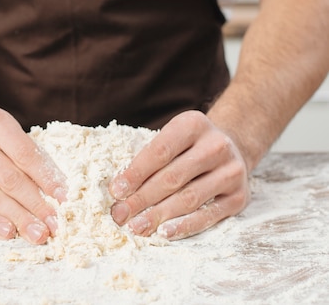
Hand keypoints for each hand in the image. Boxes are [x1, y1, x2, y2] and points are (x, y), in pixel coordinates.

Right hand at [0, 107, 66, 243]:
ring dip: (19, 218)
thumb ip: (30, 156)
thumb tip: (57, 191)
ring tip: (38, 234)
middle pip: (10, 179)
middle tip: (55, 224)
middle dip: (36, 205)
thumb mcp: (8, 132)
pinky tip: (9, 232)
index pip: (25, 155)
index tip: (63, 198)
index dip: (46, 178)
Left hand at [108, 110, 250, 239]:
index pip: (159, 151)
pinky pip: (209, 215)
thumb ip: (148, 157)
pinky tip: (164, 232)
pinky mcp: (240, 196)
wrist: (232, 149)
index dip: (136, 173)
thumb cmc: (187, 147)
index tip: (116, 191)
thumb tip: (119, 190)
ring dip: (159, 215)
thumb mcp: (171, 139)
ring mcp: (232, 171)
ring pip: (189, 198)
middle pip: (172, 177)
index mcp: (193, 124)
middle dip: (142, 199)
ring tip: (137, 227)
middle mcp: (216, 145)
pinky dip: (185, 226)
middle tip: (120, 215)